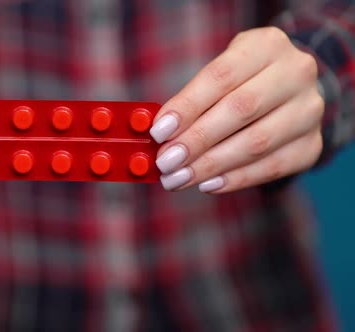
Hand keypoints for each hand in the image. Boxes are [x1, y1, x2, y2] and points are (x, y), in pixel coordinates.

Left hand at [149, 27, 323, 192]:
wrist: (289, 91)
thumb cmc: (241, 81)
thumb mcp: (220, 73)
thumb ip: (191, 99)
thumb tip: (157, 132)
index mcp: (267, 45)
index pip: (221, 76)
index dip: (187, 106)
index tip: (159, 132)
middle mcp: (296, 73)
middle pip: (240, 110)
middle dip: (196, 140)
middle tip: (165, 162)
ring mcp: (309, 110)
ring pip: (257, 142)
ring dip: (210, 165)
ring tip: (178, 178)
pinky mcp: (312, 144)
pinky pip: (271, 167)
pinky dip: (235, 178)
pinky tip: (207, 184)